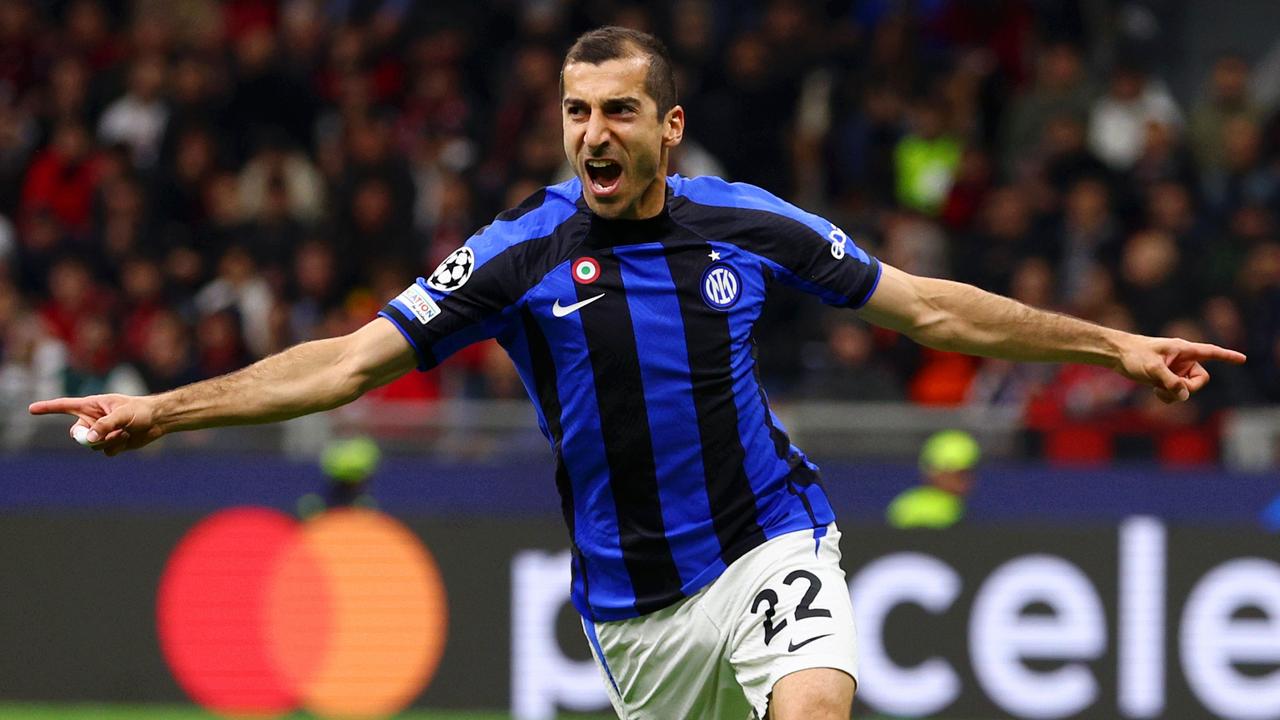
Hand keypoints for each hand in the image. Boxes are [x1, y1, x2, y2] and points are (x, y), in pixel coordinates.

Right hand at [28, 394, 165, 456]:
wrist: (158, 421)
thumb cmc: (141, 411)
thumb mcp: (122, 415)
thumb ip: (104, 425)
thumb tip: (88, 440)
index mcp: (92, 405)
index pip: (65, 406)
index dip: (47, 408)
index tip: (31, 408)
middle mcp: (93, 419)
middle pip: (76, 434)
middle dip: (87, 437)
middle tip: (103, 434)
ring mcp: (101, 432)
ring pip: (91, 445)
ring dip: (108, 441)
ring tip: (124, 431)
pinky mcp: (110, 443)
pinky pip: (104, 452)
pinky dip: (116, 447)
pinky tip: (127, 438)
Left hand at [1114, 337, 1246, 402]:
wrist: (1116, 354)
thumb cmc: (1134, 355)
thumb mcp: (1152, 368)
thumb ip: (1169, 381)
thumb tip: (1184, 394)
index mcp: (1184, 349)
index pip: (1211, 352)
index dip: (1227, 356)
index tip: (1242, 359)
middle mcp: (1183, 360)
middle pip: (1200, 380)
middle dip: (1187, 389)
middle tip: (1169, 389)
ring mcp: (1176, 370)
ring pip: (1187, 389)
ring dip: (1175, 394)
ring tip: (1156, 389)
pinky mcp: (1167, 378)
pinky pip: (1176, 393)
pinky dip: (1168, 395)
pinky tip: (1154, 391)